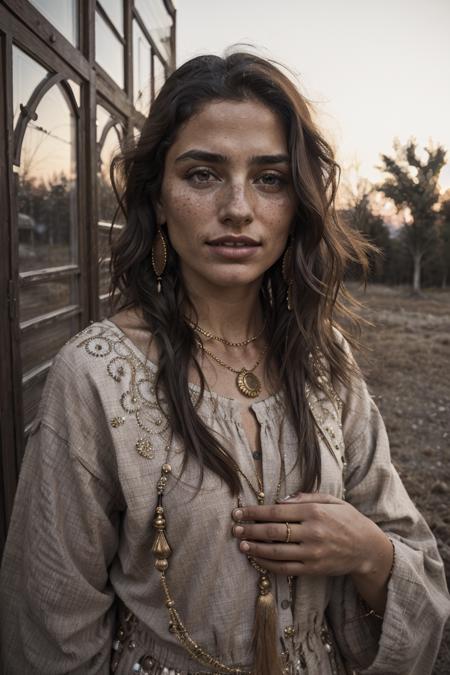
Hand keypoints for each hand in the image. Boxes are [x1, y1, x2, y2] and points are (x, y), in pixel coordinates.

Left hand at [231, 492, 390, 578]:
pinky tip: (257, 560)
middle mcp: (312, 532)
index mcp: (314, 511)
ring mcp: (312, 553)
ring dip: (255, 549)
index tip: (238, 512)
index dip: (254, 512)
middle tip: (234, 529)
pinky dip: (269, 565)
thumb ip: (306, 497)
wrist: (368, 549)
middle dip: (250, 530)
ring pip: (276, 552)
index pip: (276, 511)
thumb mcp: (331, 500)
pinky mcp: (313, 569)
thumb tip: (280, 500)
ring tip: (241, 546)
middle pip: (272, 531)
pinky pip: (286, 568)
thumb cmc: (348, 519)